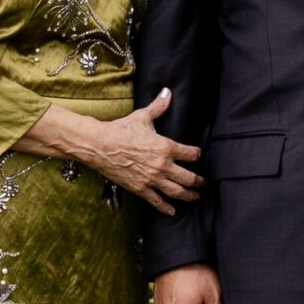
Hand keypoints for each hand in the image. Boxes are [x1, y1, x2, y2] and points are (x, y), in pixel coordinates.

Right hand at [19, 91, 200, 215]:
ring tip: (195, 197)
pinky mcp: (140, 188)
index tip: (198, 155)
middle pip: (189, 177)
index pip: (191, 154)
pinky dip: (166, 207)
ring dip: (188, 196)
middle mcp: (163, 165)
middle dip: (198, 181)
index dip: (197, 154)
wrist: (100, 145)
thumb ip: (158, 107)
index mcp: (166, 147)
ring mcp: (152, 179)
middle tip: (203, 183)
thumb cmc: (121, 130)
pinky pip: (157, 201)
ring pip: (177, 192)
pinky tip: (173, 211)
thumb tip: (168, 92)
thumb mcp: (142, 117)